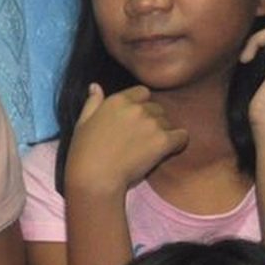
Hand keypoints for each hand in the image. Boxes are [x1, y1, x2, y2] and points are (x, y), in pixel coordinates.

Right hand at [65, 84, 189, 196]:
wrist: (94, 178)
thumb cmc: (84, 154)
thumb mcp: (82, 123)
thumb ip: (92, 103)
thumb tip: (95, 86)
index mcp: (117, 100)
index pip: (142, 92)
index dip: (141, 106)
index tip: (135, 122)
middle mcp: (136, 108)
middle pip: (157, 109)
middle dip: (152, 121)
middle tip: (141, 140)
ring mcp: (151, 124)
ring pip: (168, 123)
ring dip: (162, 133)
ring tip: (148, 150)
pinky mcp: (162, 141)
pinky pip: (182, 137)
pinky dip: (177, 144)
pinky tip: (166, 152)